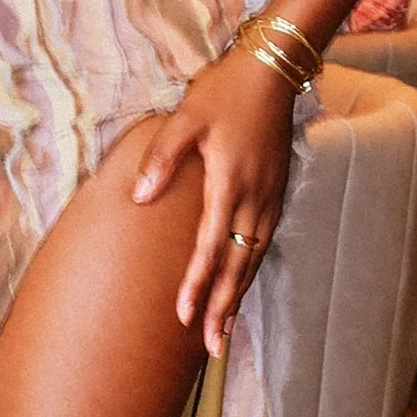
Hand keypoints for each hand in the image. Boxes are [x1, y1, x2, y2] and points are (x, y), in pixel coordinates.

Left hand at [130, 46, 298, 356]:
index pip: (210, 246)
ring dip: (239, 295)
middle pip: (238, 265)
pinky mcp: (277, 191)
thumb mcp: (185, 118)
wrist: (272, 70)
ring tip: (225, 330)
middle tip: (213, 347)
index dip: (197, 284)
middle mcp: (254, 198)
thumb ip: (162, 159)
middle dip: (224, 307)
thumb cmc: (223, 91)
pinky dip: (251, 270)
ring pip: (254, 258)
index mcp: (229, 183)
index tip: (184, 316)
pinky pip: (263, 242)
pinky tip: (241, 284)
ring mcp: (270, 196)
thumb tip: (139, 198)